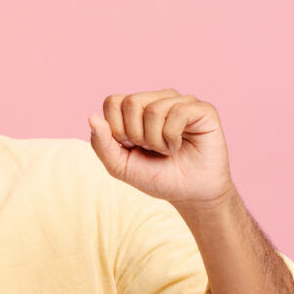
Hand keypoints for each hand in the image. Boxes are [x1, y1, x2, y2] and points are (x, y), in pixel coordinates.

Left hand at [87, 89, 233, 206]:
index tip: (131, 146)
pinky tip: (179, 146)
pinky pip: (177, 112)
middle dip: (136, 135)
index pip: (112, 102)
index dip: (117, 129)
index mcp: (136, 108)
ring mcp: (181, 101)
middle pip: (131, 102)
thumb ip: (102, 144)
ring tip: (166, 150)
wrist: (189, 195)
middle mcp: (158, 99)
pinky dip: (172, 137)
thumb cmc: (156, 177)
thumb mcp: (120, 166)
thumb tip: (92, 117)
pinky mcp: (202, 109)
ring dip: (156, 140)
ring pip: (153, 109)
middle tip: (151, 149)